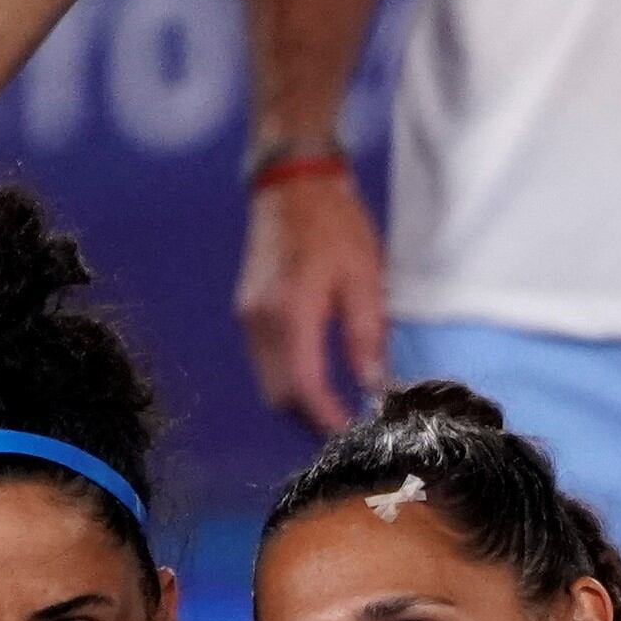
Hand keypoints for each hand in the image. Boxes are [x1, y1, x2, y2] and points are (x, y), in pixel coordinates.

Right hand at [236, 159, 388, 430]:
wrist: (292, 184)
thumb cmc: (335, 226)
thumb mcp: (365, 281)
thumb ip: (366, 339)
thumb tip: (374, 389)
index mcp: (290, 313)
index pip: (303, 388)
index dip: (328, 420)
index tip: (355, 435)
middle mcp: (259, 321)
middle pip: (280, 396)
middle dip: (313, 422)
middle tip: (351, 432)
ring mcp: (247, 317)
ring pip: (268, 384)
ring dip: (300, 406)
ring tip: (338, 414)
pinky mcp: (247, 312)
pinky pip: (264, 364)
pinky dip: (289, 383)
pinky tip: (318, 385)